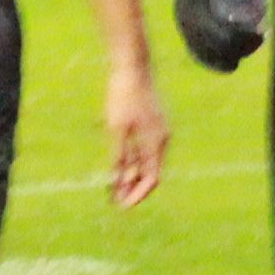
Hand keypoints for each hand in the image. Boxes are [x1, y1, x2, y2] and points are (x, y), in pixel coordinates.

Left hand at [99, 65, 168, 209]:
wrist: (133, 68)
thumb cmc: (124, 97)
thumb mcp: (116, 130)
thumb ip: (118, 157)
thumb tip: (117, 182)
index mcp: (156, 142)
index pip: (152, 178)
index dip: (138, 195)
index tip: (122, 206)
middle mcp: (161, 139)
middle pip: (150, 172)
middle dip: (133, 188)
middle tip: (114, 201)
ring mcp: (158, 131)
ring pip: (146, 161)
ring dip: (131, 176)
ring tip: (112, 188)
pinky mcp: (151, 124)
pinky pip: (144, 149)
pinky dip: (132, 161)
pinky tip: (118, 166)